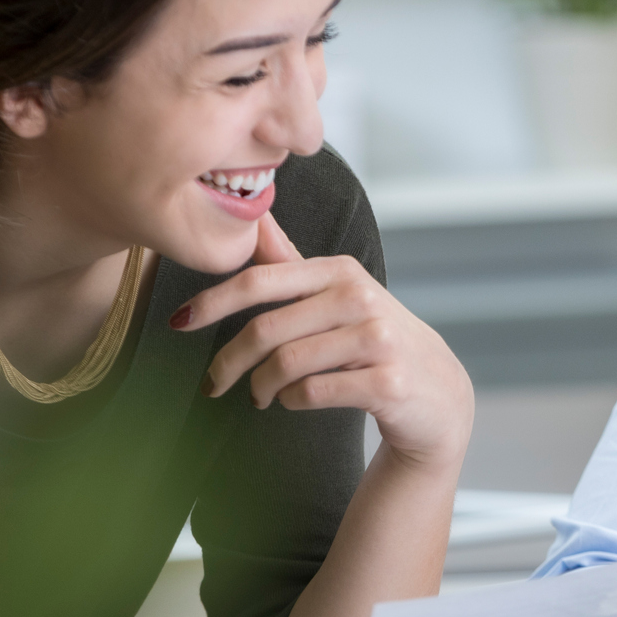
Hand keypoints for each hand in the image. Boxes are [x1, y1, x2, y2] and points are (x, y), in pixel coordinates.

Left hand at [174, 213, 473, 463]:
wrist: (437, 391)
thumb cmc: (374, 339)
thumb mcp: (338, 294)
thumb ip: (291, 262)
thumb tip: (256, 213)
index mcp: (340, 272)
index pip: (261, 279)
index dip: (213, 300)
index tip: (179, 323)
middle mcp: (361, 298)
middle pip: (267, 329)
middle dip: (229, 361)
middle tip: (214, 384)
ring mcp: (378, 339)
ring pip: (287, 364)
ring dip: (260, 387)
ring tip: (258, 397)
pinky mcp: (387, 382)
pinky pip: (313, 393)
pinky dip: (291, 402)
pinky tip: (292, 402)